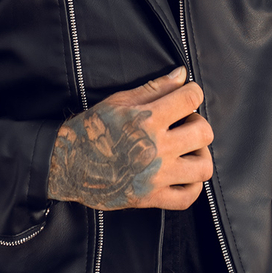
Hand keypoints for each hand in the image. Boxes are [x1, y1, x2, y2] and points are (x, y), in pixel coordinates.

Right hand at [48, 67, 213, 210]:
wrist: (67, 164)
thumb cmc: (92, 129)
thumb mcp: (119, 102)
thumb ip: (155, 88)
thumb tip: (182, 73)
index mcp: (147, 120)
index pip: (190, 99)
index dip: (193, 93)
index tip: (187, 96)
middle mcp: (155, 149)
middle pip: (204, 133)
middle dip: (198, 123)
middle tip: (184, 124)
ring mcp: (155, 177)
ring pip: (203, 167)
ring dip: (201, 155)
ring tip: (187, 150)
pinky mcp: (151, 198)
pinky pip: (188, 197)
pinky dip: (193, 186)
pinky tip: (184, 174)